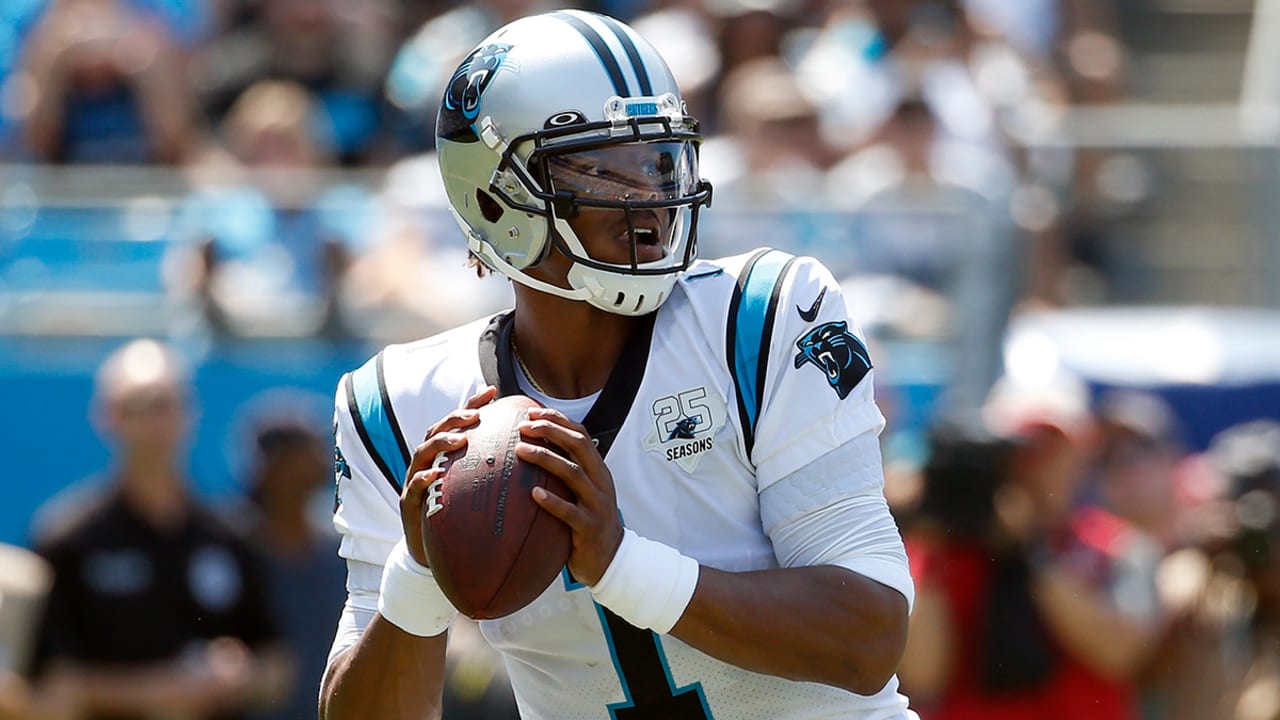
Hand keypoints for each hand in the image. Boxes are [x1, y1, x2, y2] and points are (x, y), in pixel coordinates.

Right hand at [399, 386, 497, 565]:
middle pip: (437, 431)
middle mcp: (429, 464)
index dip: (474, 406)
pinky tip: (434, 476)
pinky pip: (413, 489)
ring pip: (422, 454)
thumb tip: (539, 456)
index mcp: (446, 457)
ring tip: (459, 440)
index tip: (494, 392)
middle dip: (455, 419)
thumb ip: (499, 472)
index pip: (459, 424)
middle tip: (476, 417)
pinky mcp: (409, 505)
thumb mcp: (481, 492)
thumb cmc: (463, 519)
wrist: (436, 556)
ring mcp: (415, 482)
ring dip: (440, 444)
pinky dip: (423, 480)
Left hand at [517, 408, 623, 585]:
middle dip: (551, 431)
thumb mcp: (583, 492)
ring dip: (546, 459)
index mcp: (598, 470)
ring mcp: (596, 504)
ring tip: (521, 451)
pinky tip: (534, 494)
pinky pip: (570, 512)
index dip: (557, 420)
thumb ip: (567, 472)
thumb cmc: (588, 522)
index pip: (580, 434)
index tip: (532, 412)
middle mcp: (600, 482)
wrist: (611, 559)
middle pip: (578, 446)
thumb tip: (533, 451)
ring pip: (573, 474)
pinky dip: (552, 501)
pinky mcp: (589, 527)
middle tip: (524, 426)